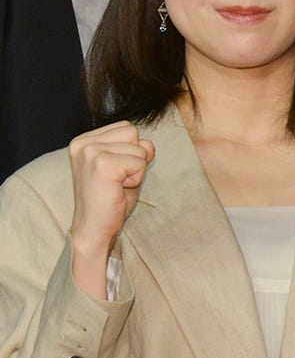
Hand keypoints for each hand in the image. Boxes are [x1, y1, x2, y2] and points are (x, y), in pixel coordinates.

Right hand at [68, 121, 154, 298]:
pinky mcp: (102, 165)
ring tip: (117, 184)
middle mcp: (83, 143)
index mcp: (84, 140)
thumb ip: (133, 146)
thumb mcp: (121, 163)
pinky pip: (140, 162)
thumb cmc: (109, 198)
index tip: (114, 172)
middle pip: (134, 133)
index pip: (126, 127)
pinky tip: (119, 189)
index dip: (130, 150)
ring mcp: (91, 153)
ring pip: (140, 147)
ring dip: (136, 168)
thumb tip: (148, 143)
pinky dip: (137, 177)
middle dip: (134, 157)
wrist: (94, 229)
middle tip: (117, 179)